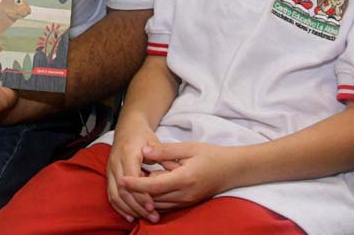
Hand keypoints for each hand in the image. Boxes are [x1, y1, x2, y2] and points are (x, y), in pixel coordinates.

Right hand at [106, 116, 165, 222]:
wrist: (128, 127)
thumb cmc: (144, 135)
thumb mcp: (156, 142)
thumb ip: (164, 157)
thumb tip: (176, 170)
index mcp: (128, 153)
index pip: (132, 178)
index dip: (141, 194)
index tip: (152, 206)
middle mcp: (116, 162)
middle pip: (122, 190)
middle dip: (137, 206)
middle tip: (152, 216)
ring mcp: (110, 168)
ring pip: (115, 194)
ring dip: (129, 209)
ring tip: (143, 218)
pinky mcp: (109, 174)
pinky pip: (111, 194)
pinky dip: (119, 207)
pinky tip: (130, 216)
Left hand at [120, 141, 235, 210]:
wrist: (232, 170)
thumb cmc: (211, 155)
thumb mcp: (188, 148)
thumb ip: (165, 150)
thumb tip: (143, 150)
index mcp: (184, 178)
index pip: (154, 185)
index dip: (136, 184)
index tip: (122, 179)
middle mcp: (184, 194)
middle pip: (153, 198)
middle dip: (136, 192)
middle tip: (121, 179)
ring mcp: (186, 201)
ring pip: (158, 204)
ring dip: (144, 197)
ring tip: (131, 184)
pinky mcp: (187, 204)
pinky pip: (166, 205)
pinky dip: (154, 199)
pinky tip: (146, 188)